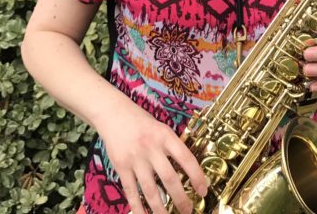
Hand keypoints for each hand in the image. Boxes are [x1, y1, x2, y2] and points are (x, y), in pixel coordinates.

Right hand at [95, 99, 207, 213]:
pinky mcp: (121, 167)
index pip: (186, 158)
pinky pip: (131, 191)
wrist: (113, 113)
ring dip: (161, 208)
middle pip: (169, 178)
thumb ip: (172, 147)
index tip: (203, 191)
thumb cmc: (141, 122)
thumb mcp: (161, 128)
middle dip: (181, 198)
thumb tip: (188, 171)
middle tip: (188, 210)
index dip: (197, 176)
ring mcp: (135, 159)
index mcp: (165, 136)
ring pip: (150, 190)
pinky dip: (138, 207)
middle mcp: (151, 148)